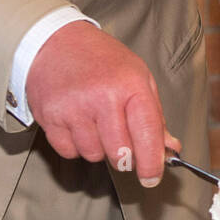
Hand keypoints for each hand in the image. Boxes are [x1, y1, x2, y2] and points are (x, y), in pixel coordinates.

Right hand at [26, 22, 178, 186]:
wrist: (54, 41)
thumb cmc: (100, 59)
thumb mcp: (137, 77)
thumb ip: (154, 116)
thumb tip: (169, 149)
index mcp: (130, 85)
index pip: (147, 134)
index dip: (151, 163)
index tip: (151, 178)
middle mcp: (102, 97)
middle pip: (120, 154)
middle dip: (124, 155)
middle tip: (120, 139)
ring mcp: (73, 108)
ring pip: (93, 155)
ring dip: (97, 147)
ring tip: (94, 121)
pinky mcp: (50, 117)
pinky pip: (69, 152)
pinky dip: (75, 145)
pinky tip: (76, 122)